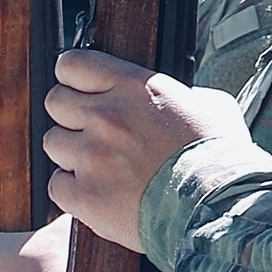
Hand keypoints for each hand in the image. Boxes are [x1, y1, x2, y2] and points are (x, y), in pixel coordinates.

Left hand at [44, 49, 256, 251]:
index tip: (79, 85)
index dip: (73, 75)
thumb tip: (177, 97)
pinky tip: (99, 190)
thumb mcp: (211, 105)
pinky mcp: (85, 196)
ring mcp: (93, 156)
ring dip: (72, 152)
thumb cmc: (218, 158)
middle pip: (55, 101)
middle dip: (70, 113)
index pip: (73, 64)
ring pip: (53, 142)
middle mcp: (108, 116)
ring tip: (100, 163)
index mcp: (136, 87)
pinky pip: (57, 185)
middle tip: (91, 128)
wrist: (218, 207)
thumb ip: (181, 95)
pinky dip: (74, 189)